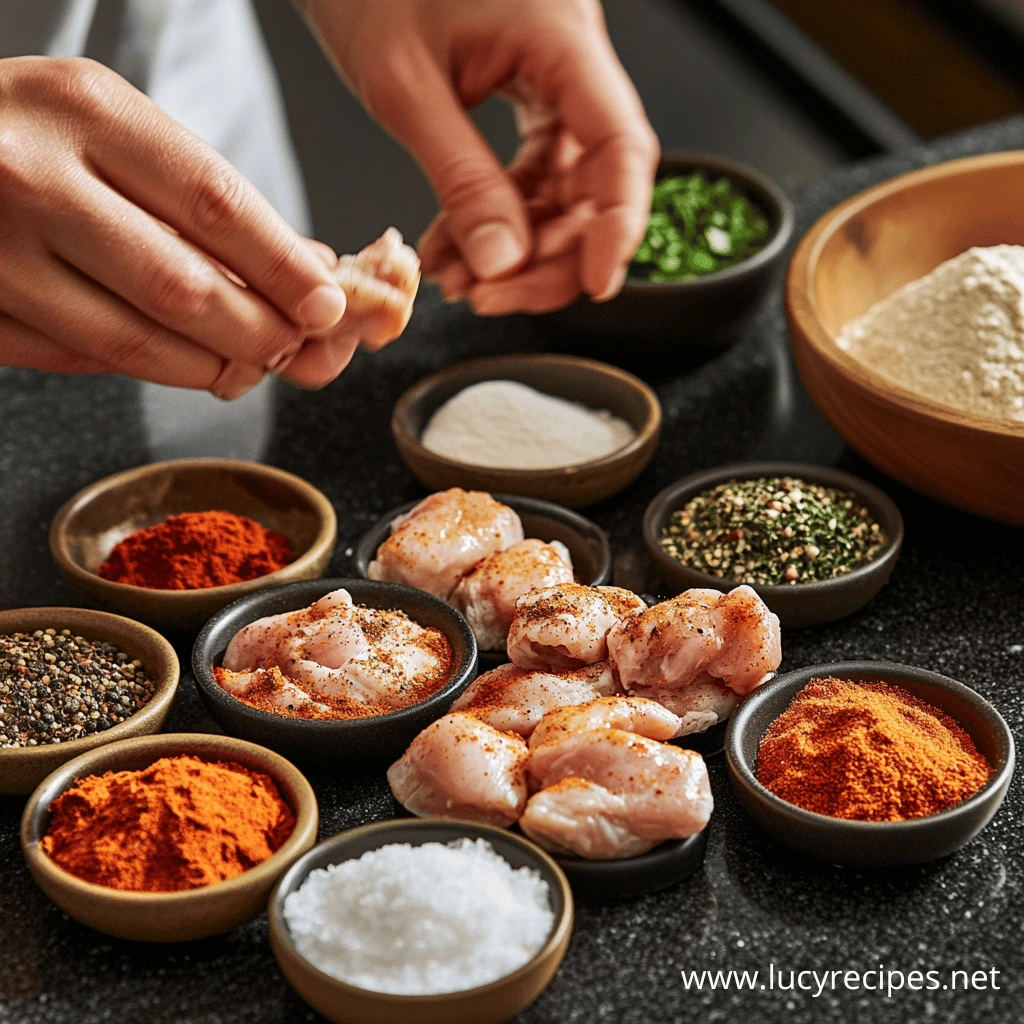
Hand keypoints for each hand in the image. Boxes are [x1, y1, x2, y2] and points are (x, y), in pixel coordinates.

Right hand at [0, 56, 354, 396]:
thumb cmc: (33, 134)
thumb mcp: (119, 130)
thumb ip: (208, 201)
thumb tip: (310, 275)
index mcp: (85, 111)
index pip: (216, 204)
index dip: (284, 269)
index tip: (326, 305)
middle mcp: (31, 176)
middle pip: (182, 288)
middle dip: (259, 333)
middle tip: (291, 345)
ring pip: (134, 342)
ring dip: (210, 366)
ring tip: (246, 362)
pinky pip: (82, 360)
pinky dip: (147, 368)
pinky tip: (177, 358)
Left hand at [304, 0, 657, 314]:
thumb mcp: (405, 88)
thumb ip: (462, 179)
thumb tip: (504, 264)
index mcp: (560, 36)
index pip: (619, 144)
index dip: (619, 225)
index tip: (596, 286)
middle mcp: (571, 61)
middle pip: (598, 181)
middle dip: (550, 255)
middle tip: (490, 298)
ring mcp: (552, 82)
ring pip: (564, 190)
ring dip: (518, 250)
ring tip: (459, 281)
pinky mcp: (528, 99)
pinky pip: (529, 178)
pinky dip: (496, 222)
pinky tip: (455, 251)